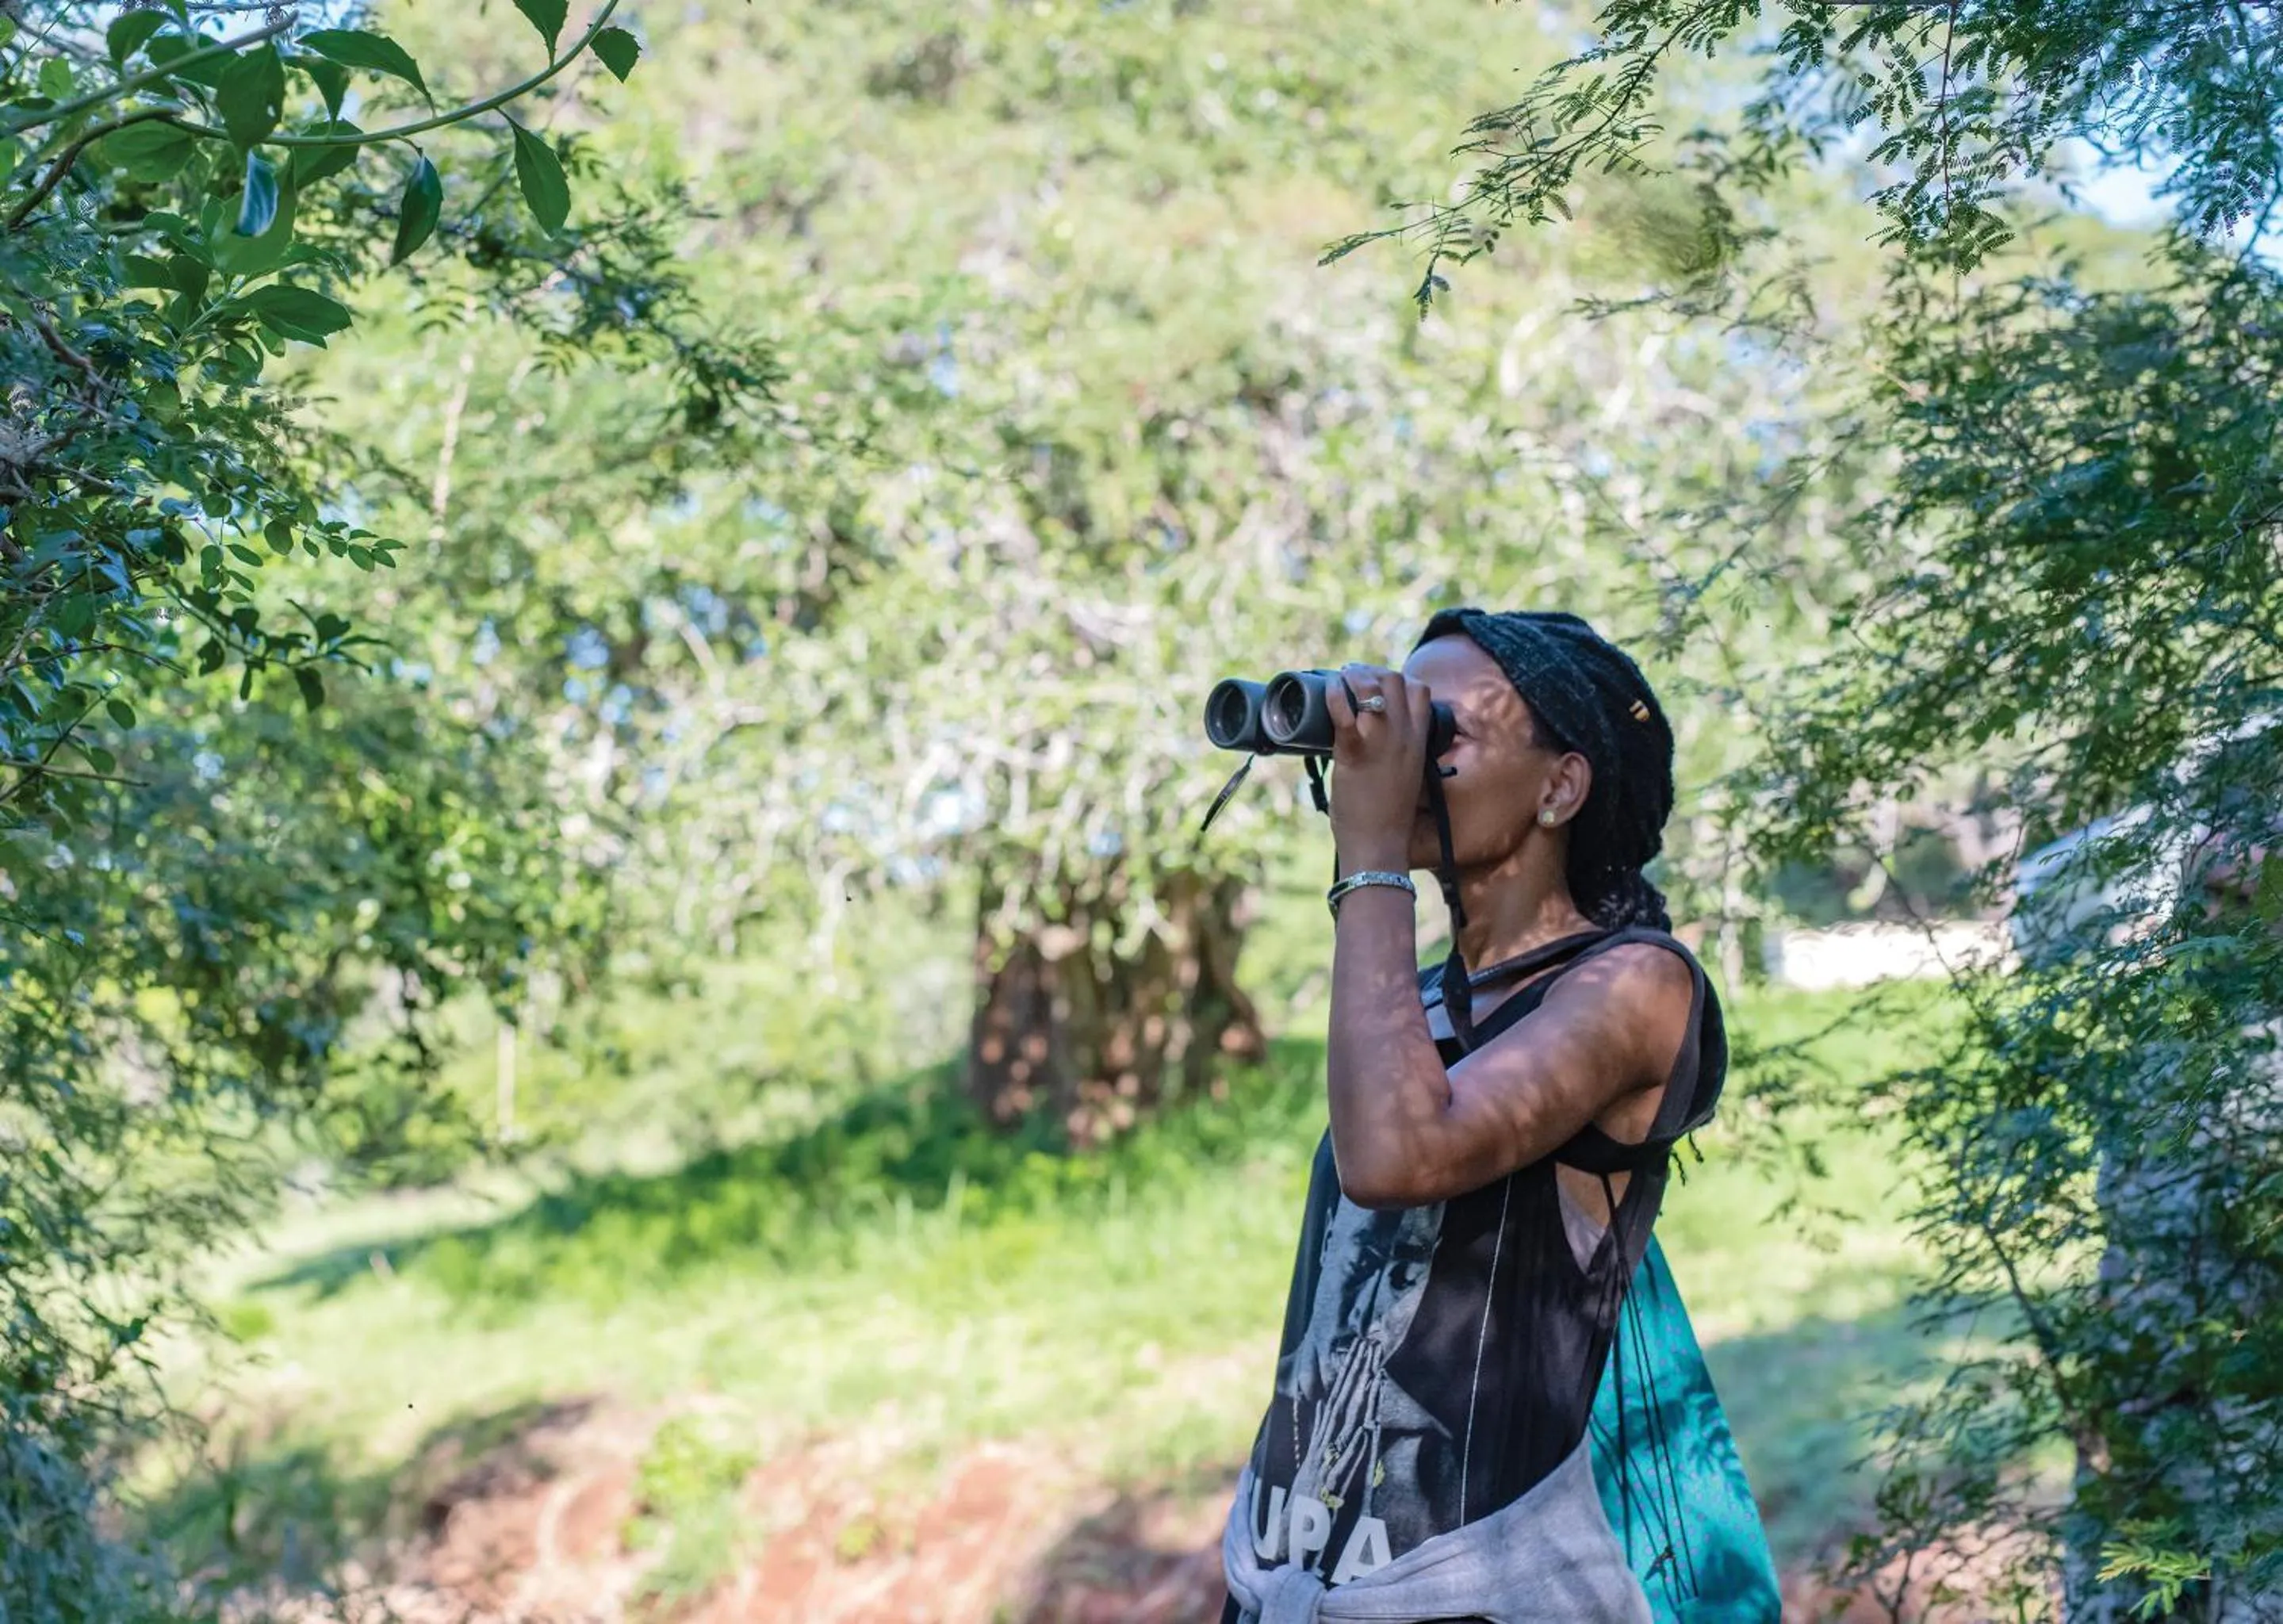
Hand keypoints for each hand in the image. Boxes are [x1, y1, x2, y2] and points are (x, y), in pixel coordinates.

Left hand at [1325, 662, 1432, 869]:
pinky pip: (1345, 711)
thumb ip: (1395, 756)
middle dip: (1373, 673)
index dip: (1398, 680)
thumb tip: (1371, 744)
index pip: (1419, 691)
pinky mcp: (1355, 752)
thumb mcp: (1403, 778)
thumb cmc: (1386, 819)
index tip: (1377, 686)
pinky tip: (1327, 690)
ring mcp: (1381, 742)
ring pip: (1374, 687)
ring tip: (1339, 682)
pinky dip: (1334, 694)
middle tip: (1352, 679)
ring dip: (1354, 678)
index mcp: (1419, 743)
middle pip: (1396, 680)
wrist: (1379, 846)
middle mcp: (1404, 737)